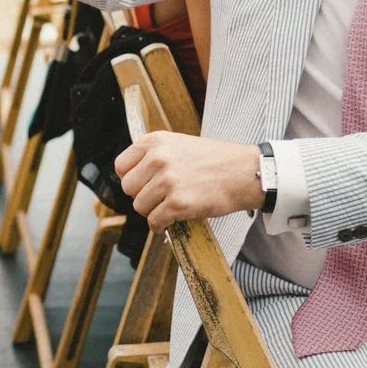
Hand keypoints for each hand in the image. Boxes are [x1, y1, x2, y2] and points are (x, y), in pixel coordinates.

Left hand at [114, 132, 262, 229]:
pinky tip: (173, 220)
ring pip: (140, 207)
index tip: (144, 185)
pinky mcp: (178, 203)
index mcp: (154, 141)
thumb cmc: (214, 160)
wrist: (245, 172)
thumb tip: (130, 178)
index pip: (121, 166)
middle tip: (161, 198)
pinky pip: (155, 222)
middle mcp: (157, 158)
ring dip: (153, 212)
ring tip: (170, 207)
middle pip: (128, 189)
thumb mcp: (178, 144)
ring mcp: (168, 181)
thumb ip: (153, 156)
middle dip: (142, 196)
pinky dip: (161, 226)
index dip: (132, 179)